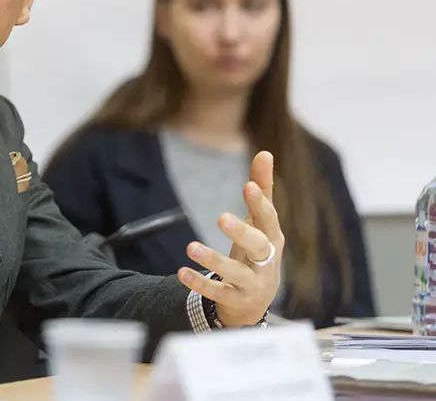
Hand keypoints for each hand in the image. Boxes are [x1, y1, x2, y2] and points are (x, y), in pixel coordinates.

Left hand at [177, 151, 284, 326]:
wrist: (257, 300)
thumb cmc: (258, 251)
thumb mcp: (259, 222)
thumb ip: (262, 189)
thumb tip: (265, 152)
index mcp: (273, 238)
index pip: (270, 219)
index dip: (261, 204)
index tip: (248, 186)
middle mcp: (267, 261)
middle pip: (259, 246)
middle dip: (242, 232)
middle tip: (221, 218)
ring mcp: (253, 283)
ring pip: (236, 273)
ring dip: (214, 260)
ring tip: (191, 247)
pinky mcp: (235, 300)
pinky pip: (218, 293)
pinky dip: (199, 283)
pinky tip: (180, 272)